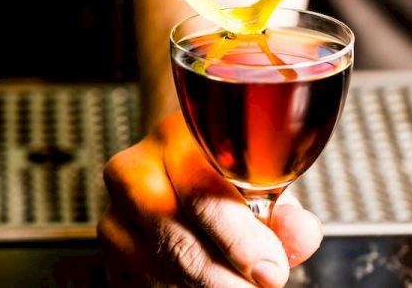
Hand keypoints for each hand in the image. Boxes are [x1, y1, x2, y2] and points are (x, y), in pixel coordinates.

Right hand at [98, 112, 322, 286]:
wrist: (179, 168)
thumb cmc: (224, 172)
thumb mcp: (262, 182)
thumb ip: (284, 211)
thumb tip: (301, 233)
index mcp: (176, 139)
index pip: (204, 194)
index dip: (242, 240)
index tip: (271, 271)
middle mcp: (134, 172)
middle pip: (178, 241)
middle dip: (225, 278)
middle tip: (259, 286)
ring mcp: (114, 213)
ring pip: (160, 271)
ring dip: (205, 286)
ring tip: (236, 280)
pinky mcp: (111, 249)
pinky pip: (141, 284)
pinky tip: (202, 281)